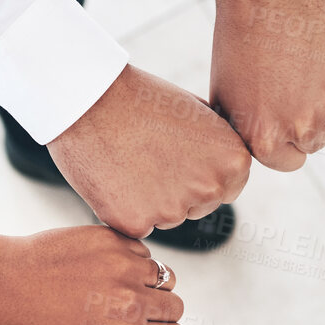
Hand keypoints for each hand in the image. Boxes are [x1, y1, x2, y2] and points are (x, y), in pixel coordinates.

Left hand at [0, 225, 186, 324]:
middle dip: (163, 312)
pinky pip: (142, 251)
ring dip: (150, 283)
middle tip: (140, 310)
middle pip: (176, 307)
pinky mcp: (112, 240)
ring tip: (125, 287)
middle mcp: (132, 303)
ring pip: (163, 276)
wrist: (2, 285)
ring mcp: (124, 267)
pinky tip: (107, 268)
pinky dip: (133, 259)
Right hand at [50, 65, 250, 236]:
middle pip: (197, 207)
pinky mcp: (136, 223)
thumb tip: (228, 168)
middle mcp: (210, 189)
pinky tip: (112, 177)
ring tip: (128, 161)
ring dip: (149, 200)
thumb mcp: (199, 115)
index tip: (177, 154)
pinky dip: (123, 208)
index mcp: (234, 161)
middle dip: (177, 190)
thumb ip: (219, 147)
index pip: (226, 188)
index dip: (199, 173)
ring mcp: (174, 210)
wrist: (90, 98)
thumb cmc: (142, 99)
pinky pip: (135, 226)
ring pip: (166, 218)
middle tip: (148, 156)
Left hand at [210, 0, 324, 171]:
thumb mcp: (226, 97)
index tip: (282, 104)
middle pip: (319, 139)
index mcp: (266, 140)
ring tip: (310, 59)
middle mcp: (303, 128)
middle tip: (295, 75)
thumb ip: (247, 137)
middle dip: (310, 114)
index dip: (287, 132)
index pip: (292, 159)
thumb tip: (263, 158)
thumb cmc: (240, 38)